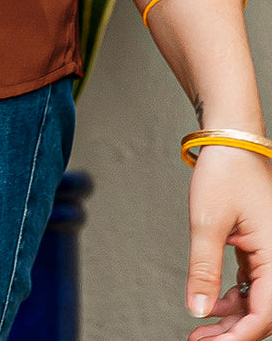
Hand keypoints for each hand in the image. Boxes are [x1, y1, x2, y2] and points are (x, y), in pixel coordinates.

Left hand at [186, 146, 271, 339]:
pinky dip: (234, 298)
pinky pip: (254, 284)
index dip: (238, 336)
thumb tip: (198, 310)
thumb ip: (204, 270)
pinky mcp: (261, 248)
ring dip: (232, 318)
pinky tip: (213, 304)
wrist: (231, 140)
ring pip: (258, 300)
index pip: (264, 312)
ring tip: (202, 330)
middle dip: (233, 332)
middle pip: (263, 312)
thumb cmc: (225, 172)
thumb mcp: (208, 222)